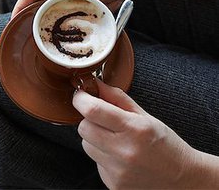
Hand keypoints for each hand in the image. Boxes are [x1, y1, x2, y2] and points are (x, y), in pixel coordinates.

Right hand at [12, 0, 200, 17]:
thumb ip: (81, 2)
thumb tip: (64, 18)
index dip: (21, 5)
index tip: (13, 21)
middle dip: (29, 15)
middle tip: (25, 34)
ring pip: (47, 3)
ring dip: (43, 17)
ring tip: (37, 35)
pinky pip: (59, 6)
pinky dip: (55, 17)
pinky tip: (55, 29)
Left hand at [72, 80, 203, 188]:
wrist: (182, 180)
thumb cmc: (165, 145)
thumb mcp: (145, 116)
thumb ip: (117, 98)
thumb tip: (94, 83)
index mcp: (134, 130)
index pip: (92, 110)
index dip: (81, 99)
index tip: (81, 95)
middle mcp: (124, 151)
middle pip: (83, 128)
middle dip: (89, 120)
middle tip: (104, 121)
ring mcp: (117, 171)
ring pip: (86, 145)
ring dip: (95, 139)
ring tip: (117, 142)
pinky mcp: (113, 184)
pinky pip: (95, 162)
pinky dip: (103, 156)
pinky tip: (120, 158)